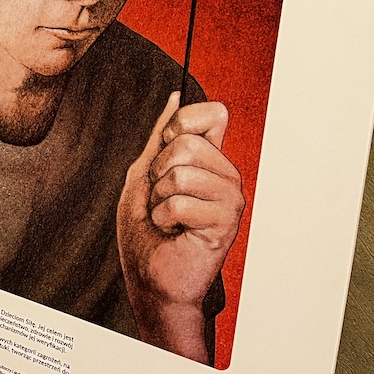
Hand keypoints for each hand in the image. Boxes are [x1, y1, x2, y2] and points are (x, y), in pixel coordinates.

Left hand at [116, 92, 243, 361]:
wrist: (149, 277)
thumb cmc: (145, 230)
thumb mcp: (143, 174)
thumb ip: (159, 136)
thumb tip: (176, 96)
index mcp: (210, 160)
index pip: (213, 114)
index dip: (180, 124)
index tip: (164, 152)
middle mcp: (226, 175)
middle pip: (188, 143)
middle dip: (158, 171)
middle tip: (161, 197)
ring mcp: (231, 199)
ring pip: (183, 172)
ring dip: (159, 197)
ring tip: (167, 217)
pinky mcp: (226, 224)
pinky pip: (180, 202)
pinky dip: (163, 218)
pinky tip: (173, 232)